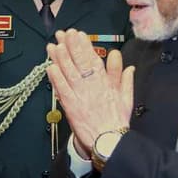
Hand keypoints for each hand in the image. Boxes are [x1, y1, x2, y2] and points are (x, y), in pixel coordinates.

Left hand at [46, 29, 134, 159]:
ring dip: (60, 58)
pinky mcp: (70, 106)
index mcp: (105, 83)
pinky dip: (55, 77)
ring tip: (54, 45)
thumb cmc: (117, 122)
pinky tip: (50, 67)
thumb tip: (127, 65)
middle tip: (63, 33)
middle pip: (79, 62)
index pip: (94, 60)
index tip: (79, 34)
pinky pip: (61, 89)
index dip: (85, 46)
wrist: (109, 143)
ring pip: (68, 72)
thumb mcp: (126, 99)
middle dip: (71, 46)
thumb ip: (124, 80)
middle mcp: (92, 87)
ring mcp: (80, 96)